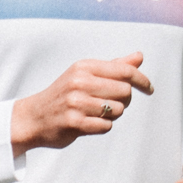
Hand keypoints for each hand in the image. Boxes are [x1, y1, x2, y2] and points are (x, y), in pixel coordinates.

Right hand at [11, 55, 153, 154]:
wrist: (33, 117)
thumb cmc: (64, 95)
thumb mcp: (85, 75)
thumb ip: (114, 66)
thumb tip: (139, 57)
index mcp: (84, 67)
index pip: (124, 71)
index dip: (142, 80)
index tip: (149, 88)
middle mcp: (79, 82)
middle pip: (125, 91)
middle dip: (124, 100)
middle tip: (111, 103)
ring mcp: (76, 103)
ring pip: (118, 110)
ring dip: (112, 115)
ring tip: (96, 113)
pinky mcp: (74, 123)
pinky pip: (106, 125)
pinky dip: (103, 126)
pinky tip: (90, 123)